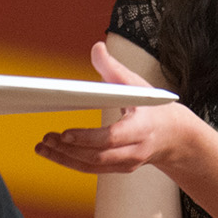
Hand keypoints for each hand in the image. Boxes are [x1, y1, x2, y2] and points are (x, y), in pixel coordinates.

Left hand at [33, 43, 196, 174]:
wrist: (174, 135)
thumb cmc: (152, 106)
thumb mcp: (137, 84)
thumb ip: (114, 68)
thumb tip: (97, 48)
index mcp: (141, 127)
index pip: (112, 137)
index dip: (87, 137)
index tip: (65, 133)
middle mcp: (135, 150)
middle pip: (98, 156)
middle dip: (69, 149)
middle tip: (46, 138)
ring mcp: (127, 163)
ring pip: (92, 166)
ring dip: (64, 157)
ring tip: (42, 146)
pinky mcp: (119, 168)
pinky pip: (92, 169)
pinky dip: (70, 162)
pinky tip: (53, 152)